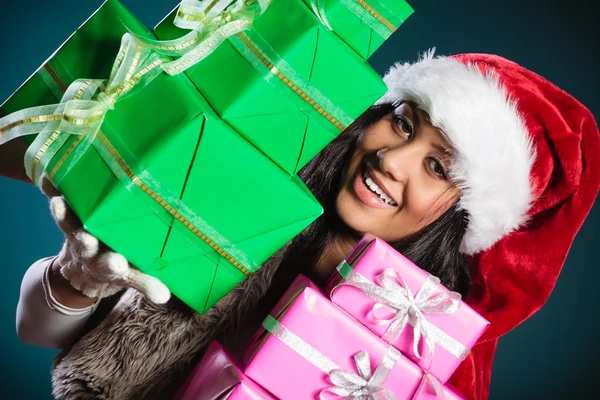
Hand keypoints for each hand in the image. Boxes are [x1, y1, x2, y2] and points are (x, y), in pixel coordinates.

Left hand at [41, 176, 170, 303]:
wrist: (81, 269)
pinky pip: (58, 203)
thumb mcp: (128, 278)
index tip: (119, 265)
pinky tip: (47, 178)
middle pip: (86, 245)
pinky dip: (51, 191)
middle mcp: (88, 249)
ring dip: (63, 215)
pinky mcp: (68, 217)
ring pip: (68, 224)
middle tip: (87, 239)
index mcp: (104, 265)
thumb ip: (144, 284)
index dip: (114, 266)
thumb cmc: (112, 268)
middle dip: (86, 242)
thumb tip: (165, 296)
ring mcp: (75, 232)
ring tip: (59, 203)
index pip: (110, 267)